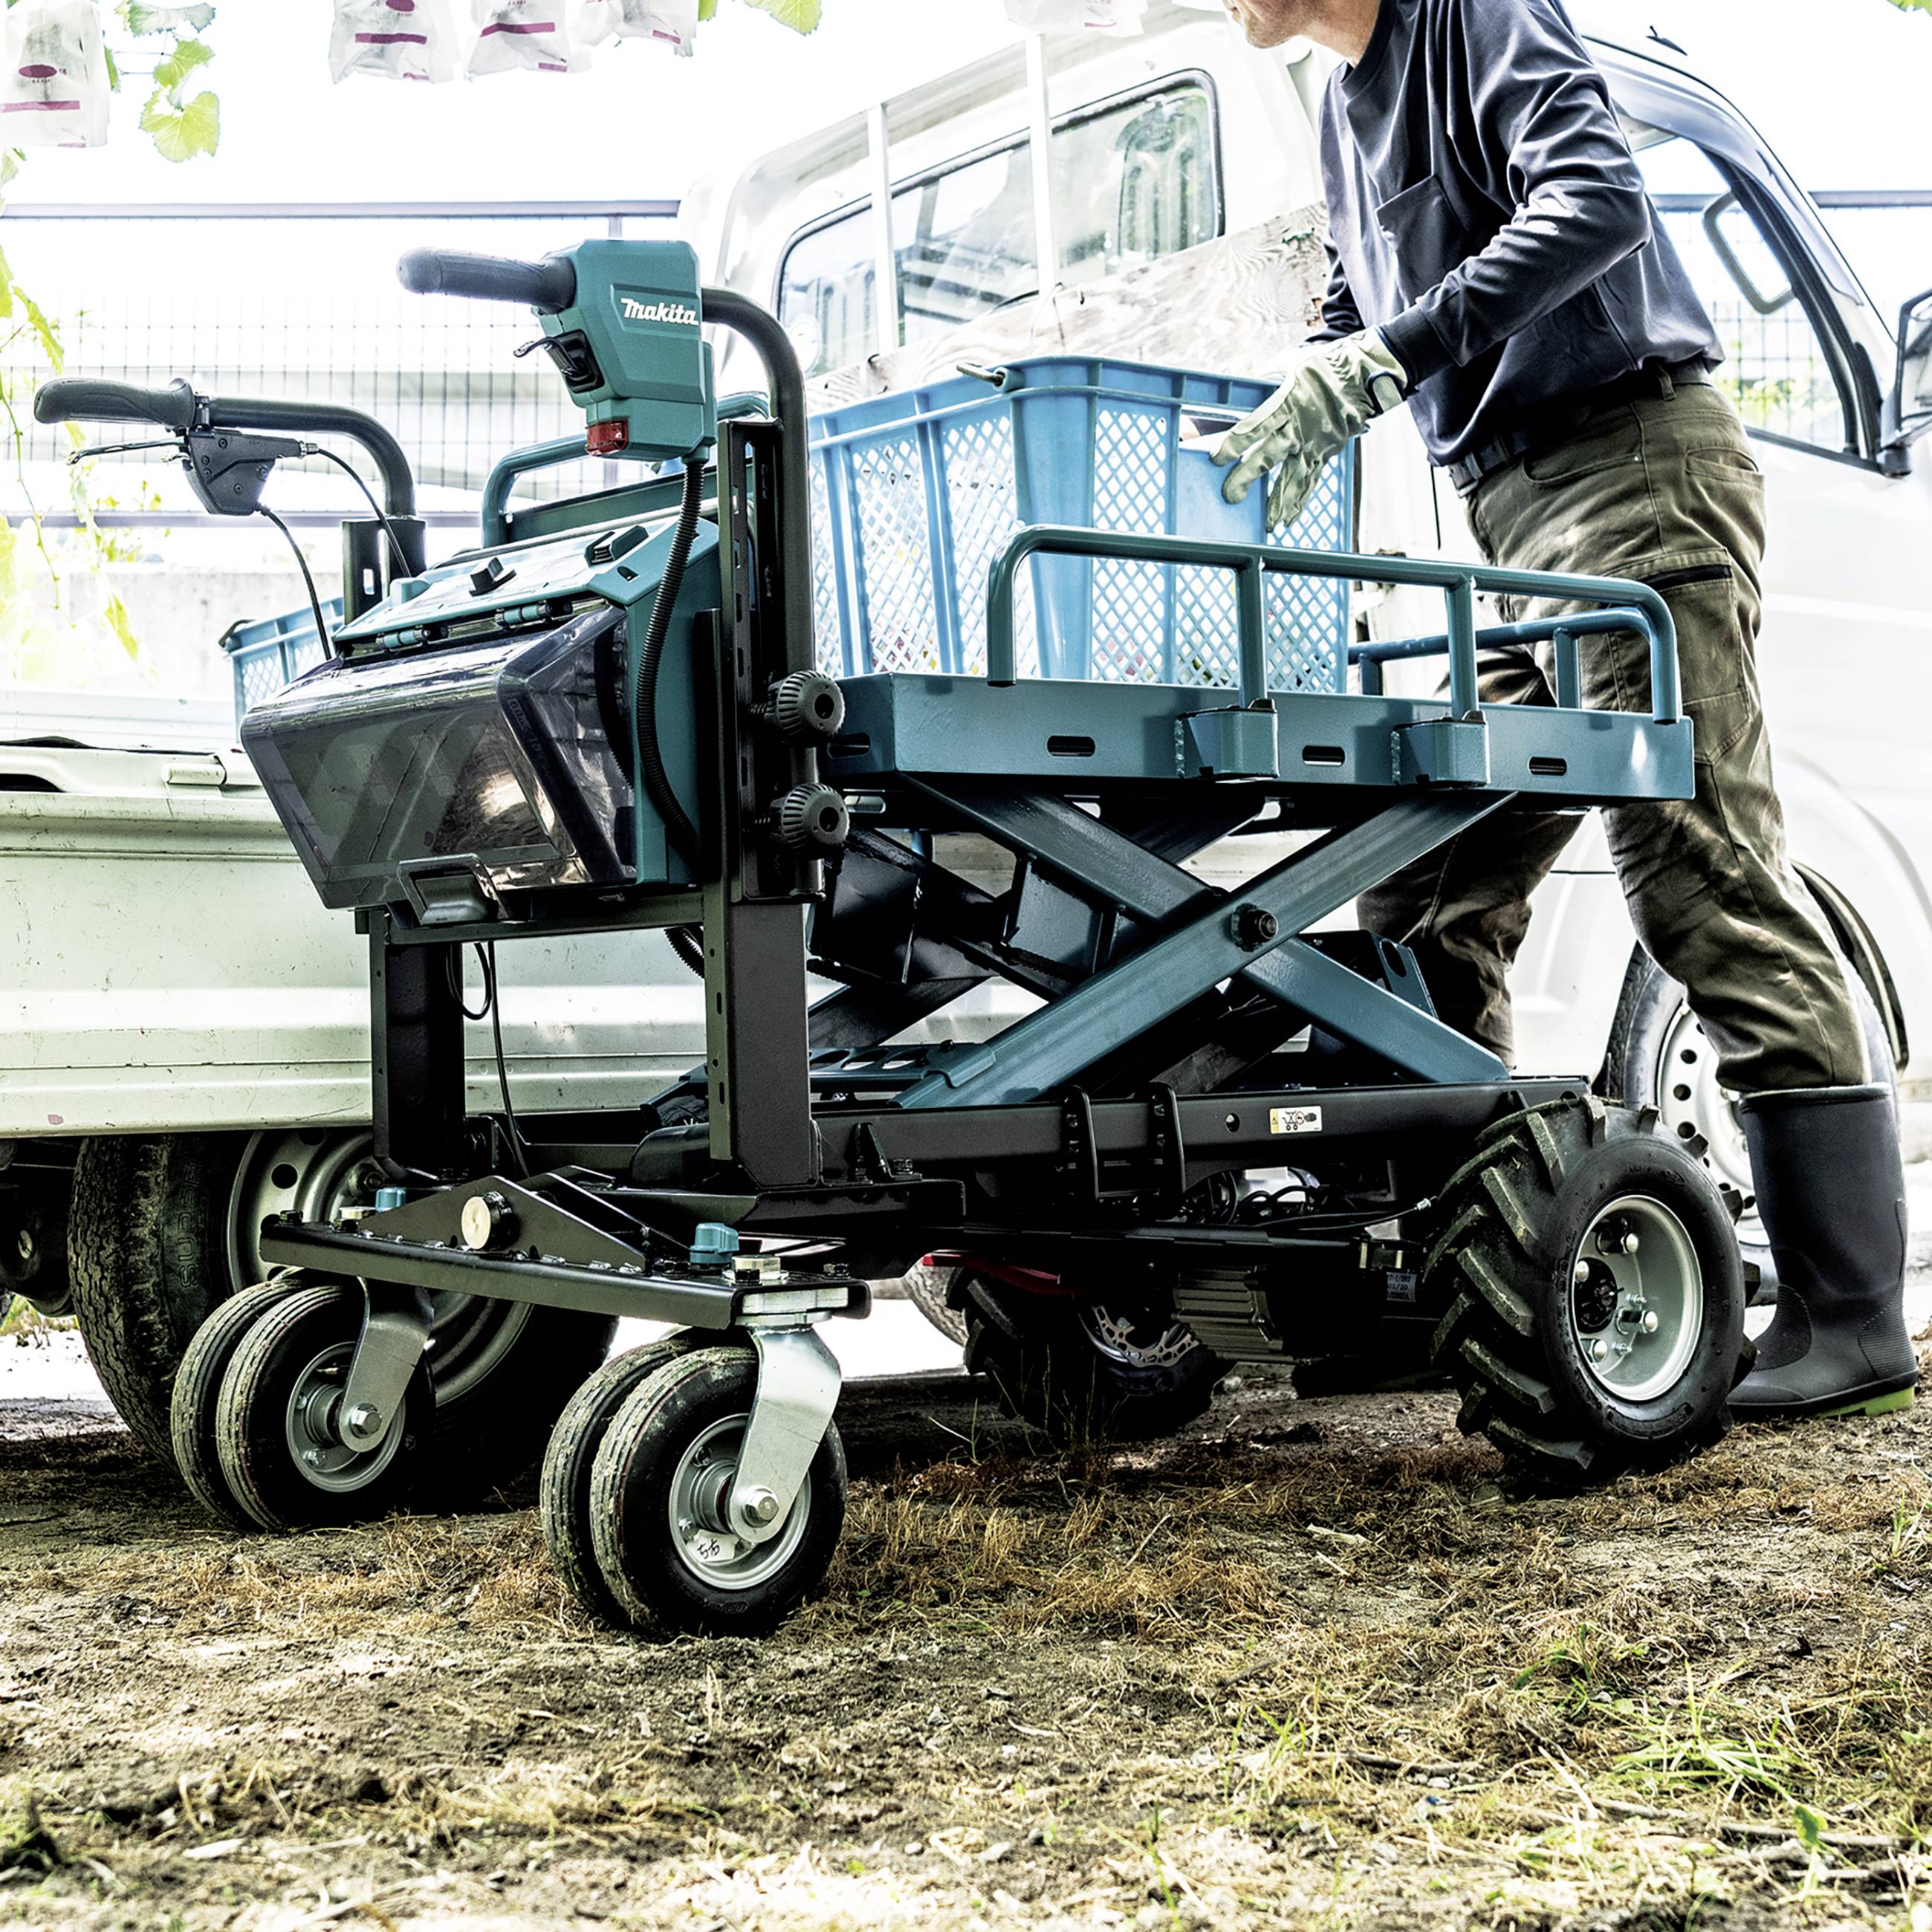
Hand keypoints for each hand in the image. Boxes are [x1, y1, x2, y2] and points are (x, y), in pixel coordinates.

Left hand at [1213, 330, 1407, 528]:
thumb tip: (1237, 391)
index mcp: (1287, 403)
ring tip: (1267, 523)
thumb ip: (1261, 383)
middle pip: (1269, 456)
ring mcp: (1314, 443)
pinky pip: (1311, 481)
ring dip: (1279, 501)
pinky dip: (1300, 501)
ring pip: (1293, 476)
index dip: (1235, 443)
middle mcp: (1300, 427)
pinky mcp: (1326, 453)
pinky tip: (1289, 520)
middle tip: (1231, 496)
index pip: (1255, 425)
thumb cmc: (1318, 369)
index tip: (1217, 458)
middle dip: (1248, 477)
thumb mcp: (1286, 366)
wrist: (1360, 375)